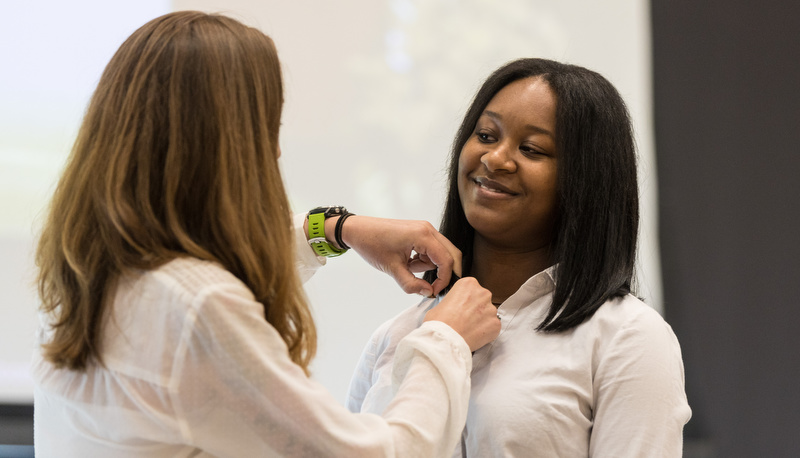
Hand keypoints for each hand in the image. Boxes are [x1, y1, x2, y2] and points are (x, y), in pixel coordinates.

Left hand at [337, 216, 461, 296]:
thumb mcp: (392, 268)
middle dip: (442, 272)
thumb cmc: (372, 244)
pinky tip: (408, 260)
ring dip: (428, 265)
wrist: (358, 230)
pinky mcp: (419, 231)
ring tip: (407, 266)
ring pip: (440, 253)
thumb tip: (428, 292)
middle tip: (430, 286)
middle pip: (451, 254)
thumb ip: (411, 284)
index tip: (434, 291)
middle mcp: (428, 229)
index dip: (444, 279)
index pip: (446, 260)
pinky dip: (423, 259)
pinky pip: (431, 249)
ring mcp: (424, 229)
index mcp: (423, 235)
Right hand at [424, 277, 499, 351]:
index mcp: (468, 284)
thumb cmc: (439, 322)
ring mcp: (491, 309)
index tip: (462, 306)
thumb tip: (452, 308)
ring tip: (468, 329)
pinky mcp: (496, 324)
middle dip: (476, 309)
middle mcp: (482, 293)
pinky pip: (492, 326)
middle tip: (465, 319)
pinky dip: (486, 331)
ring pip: (488, 313)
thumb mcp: (440, 303)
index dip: (465, 299)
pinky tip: (474, 335)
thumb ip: (452, 301)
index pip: (471, 289)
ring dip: (481, 320)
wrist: (445, 340)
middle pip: (482, 300)